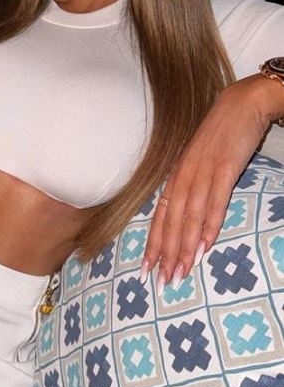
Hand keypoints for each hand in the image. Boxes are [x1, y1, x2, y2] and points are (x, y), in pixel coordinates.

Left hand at [140, 74, 276, 294]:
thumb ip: (191, 188)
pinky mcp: (223, 169)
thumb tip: (185, 216)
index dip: (152, 244)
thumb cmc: (219, 137)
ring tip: (181, 272)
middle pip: (170, 222)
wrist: (240, 105)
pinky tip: (205, 246)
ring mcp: (202, 173)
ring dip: (184, 247)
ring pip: (189, 217)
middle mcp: (183, 177)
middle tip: (162, 281)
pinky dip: (208, 225)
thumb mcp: (198, 164)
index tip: (146, 269)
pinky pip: (214, 202)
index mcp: (175, 177)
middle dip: (165, 254)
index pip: (160, 217)